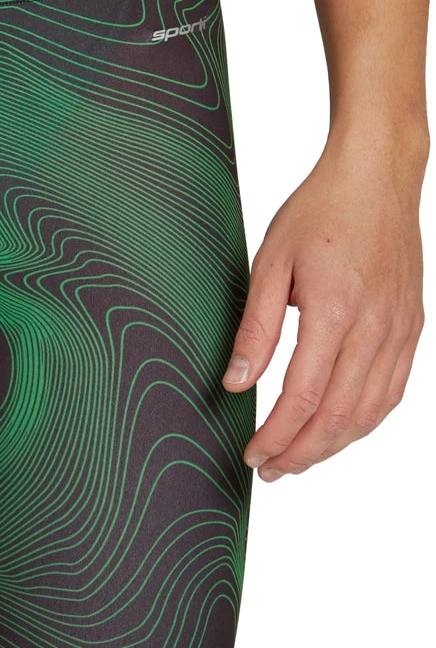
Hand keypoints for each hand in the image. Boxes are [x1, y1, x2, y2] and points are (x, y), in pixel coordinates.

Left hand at [221, 130, 425, 482]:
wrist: (376, 178)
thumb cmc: (320, 213)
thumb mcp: (269, 264)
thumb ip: (255, 330)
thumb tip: (235, 384)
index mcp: (335, 311)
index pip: (303, 397)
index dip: (277, 435)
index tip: (253, 454)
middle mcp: (375, 327)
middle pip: (339, 416)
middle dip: (301, 452)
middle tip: (270, 469)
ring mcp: (400, 330)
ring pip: (369, 412)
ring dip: (333, 445)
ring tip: (298, 458)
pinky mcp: (411, 328)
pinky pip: (392, 391)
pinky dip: (364, 420)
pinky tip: (338, 429)